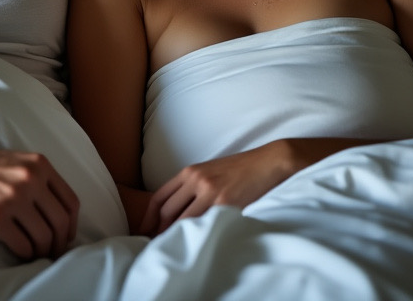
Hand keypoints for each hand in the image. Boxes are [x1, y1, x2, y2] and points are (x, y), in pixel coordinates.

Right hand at [0, 139, 79, 260]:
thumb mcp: (14, 161)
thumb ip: (36, 178)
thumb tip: (57, 210)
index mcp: (38, 164)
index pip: (71, 201)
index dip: (72, 225)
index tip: (66, 236)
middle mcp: (30, 179)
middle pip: (61, 222)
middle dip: (60, 243)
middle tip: (54, 253)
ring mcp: (13, 198)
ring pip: (44, 237)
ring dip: (43, 251)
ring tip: (35, 254)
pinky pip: (23, 246)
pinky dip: (25, 254)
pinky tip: (19, 251)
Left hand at [140, 140, 294, 235]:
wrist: (267, 163)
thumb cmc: (239, 169)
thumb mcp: (209, 172)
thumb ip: (192, 187)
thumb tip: (175, 212)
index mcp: (189, 171)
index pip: (159, 197)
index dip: (149, 218)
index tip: (146, 231)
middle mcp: (196, 180)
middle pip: (167, 211)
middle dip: (160, 231)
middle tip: (158, 245)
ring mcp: (210, 192)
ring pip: (183, 221)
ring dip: (177, 236)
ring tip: (175, 249)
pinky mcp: (226, 203)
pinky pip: (205, 224)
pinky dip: (199, 235)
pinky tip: (198, 243)